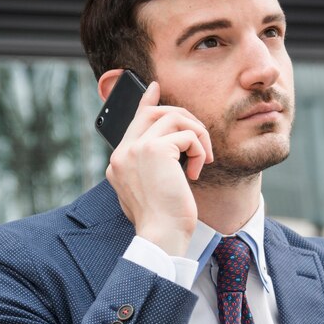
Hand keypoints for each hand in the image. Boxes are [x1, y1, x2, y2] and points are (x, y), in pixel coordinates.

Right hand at [105, 81, 213, 255]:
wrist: (162, 236)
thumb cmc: (162, 218)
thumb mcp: (152, 187)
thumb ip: (153, 163)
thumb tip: (173, 144)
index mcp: (119, 161)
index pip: (134, 121)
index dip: (147, 102)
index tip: (154, 88)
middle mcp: (123, 152)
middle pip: (156, 112)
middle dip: (185, 119)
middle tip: (200, 138)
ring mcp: (136, 148)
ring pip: (175, 117)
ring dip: (197, 135)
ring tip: (203, 159)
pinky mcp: (155, 149)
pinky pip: (188, 135)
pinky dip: (200, 151)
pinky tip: (196, 172)